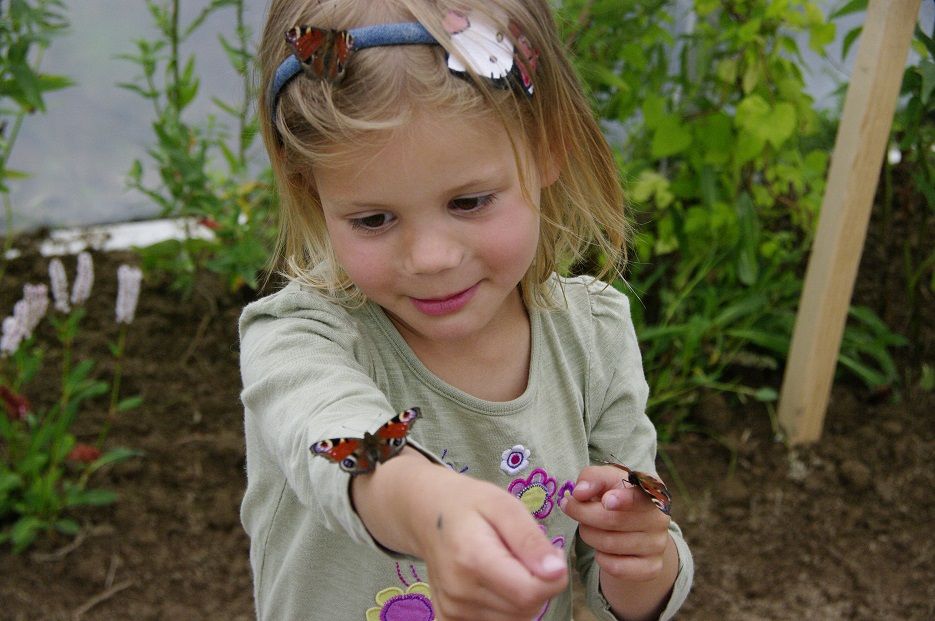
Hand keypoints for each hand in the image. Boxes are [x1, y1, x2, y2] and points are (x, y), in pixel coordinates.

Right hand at [415, 472, 568, 620]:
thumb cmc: (469, 503)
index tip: (551, 554)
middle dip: (539, 584)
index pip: (530, 593)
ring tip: (510, 565)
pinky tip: (497, 582)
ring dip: (524, 596)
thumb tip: (556, 572)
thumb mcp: (503, 505)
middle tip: (528, 554)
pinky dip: (506, 607)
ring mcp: (452, 609)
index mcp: (473, 559)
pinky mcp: (449, 618)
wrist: (426, 514)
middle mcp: (459, 591)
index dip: (553, 577)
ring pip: (516, 620)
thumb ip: (530, 539)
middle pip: (526, 609)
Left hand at [560, 465, 670, 582]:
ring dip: (589, 535)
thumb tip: (580, 493)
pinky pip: (616, 567)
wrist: (633, 528)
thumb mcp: (605, 480)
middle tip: (570, 507)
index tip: (606, 501)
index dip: (624, 499)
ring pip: (610, 544)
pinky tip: (602, 549)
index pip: (641, 496)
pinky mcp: (651, 568)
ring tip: (589, 527)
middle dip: (583, 514)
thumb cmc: (615, 496)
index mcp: (652, 490)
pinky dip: (601, 558)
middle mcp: (660, 518)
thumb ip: (592, 478)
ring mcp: (658, 545)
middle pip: (613, 520)